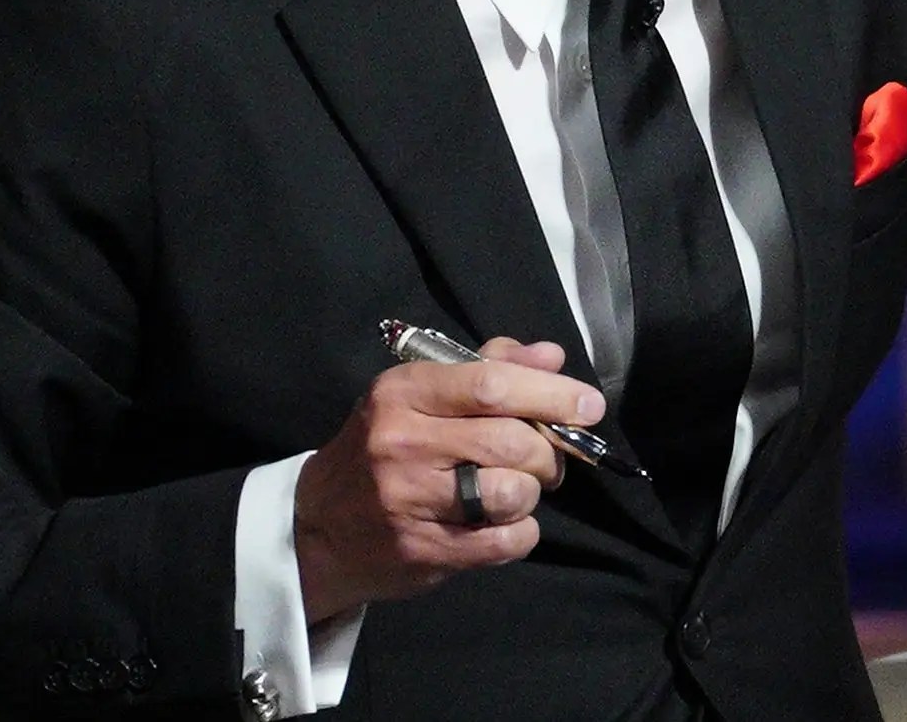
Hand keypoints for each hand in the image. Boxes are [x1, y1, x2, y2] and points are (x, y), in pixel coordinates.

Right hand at [293, 337, 602, 621]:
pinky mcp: (421, 550)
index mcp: (403, 392)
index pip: (492, 384)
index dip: (552, 394)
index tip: (588, 405)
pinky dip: (520, 533)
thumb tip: (551, 357)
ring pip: (512, 492)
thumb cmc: (382, 451)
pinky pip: (504, 540)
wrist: (318, 528)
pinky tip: (500, 525)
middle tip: (547, 460)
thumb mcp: (418, 398)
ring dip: (531, 494)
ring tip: (513, 492)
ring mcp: (408, 500)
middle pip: (512, 441)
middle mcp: (401, 442)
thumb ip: (488, 370)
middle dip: (548, 453)